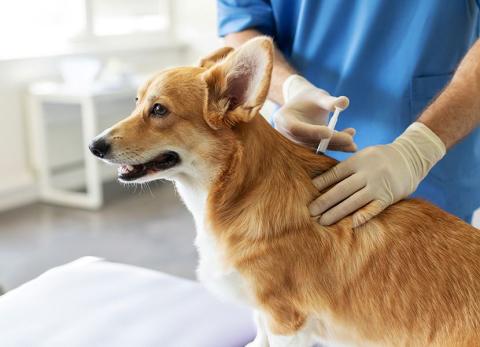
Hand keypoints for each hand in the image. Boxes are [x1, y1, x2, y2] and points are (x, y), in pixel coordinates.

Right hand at [275, 75, 355, 151]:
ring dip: (336, 146)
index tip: (329, 132)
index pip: (296, 128)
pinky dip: (336, 147)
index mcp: (283, 119)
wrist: (302, 106)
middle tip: (349, 139)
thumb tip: (345, 102)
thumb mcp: (317, 96)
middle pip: (309, 141)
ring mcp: (296, 144)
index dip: (312, 132)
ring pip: (317, 148)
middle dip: (330, 141)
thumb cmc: (309, 98)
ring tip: (353, 143)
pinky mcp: (307, 149)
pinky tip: (351, 146)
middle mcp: (287, 135)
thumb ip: (329, 101)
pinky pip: (322, 149)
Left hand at [309, 122, 445, 226]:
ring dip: (336, 213)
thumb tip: (323, 181)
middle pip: (341, 190)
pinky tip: (349, 225)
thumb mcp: (363, 155)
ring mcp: (377, 186)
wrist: (411, 156)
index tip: (307, 192)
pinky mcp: (388, 197)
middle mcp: (366, 173)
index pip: (335, 173)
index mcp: (357, 160)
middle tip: (310, 212)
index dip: (320, 183)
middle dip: (324, 202)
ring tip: (323, 221)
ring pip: (353, 202)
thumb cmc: (380, 157)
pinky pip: (372, 209)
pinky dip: (361, 217)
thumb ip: (347, 167)